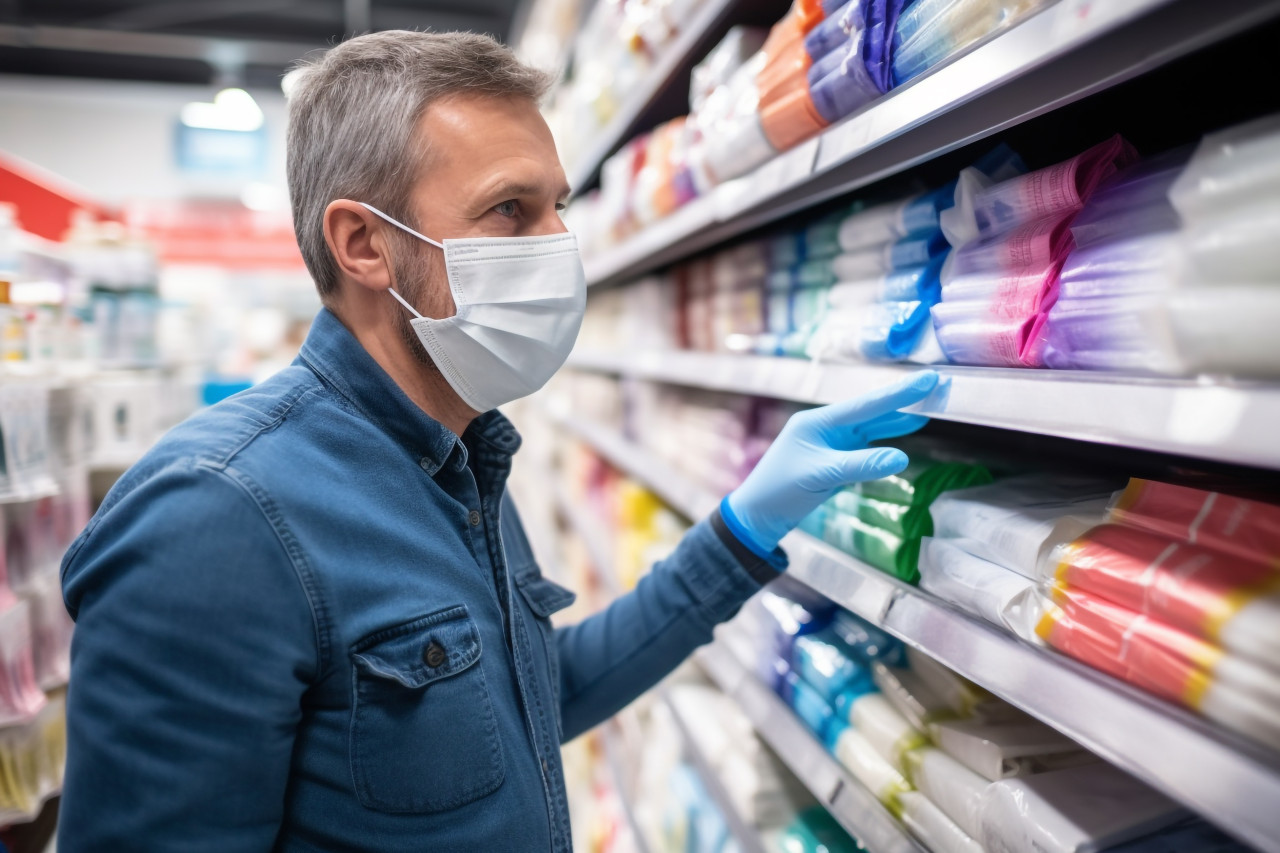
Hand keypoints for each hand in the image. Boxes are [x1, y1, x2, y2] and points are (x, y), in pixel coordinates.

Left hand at [723, 371, 938, 555]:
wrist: (758, 514)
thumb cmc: (781, 491)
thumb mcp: (821, 476)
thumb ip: (860, 465)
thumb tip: (902, 457)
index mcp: (818, 421)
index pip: (866, 405)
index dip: (899, 393)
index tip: (928, 379)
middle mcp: (826, 426)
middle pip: (872, 411)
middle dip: (903, 400)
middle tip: (937, 387)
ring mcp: (831, 441)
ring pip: (871, 426)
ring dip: (898, 418)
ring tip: (929, 407)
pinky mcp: (835, 458)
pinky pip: (866, 444)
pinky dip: (886, 438)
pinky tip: (905, 429)